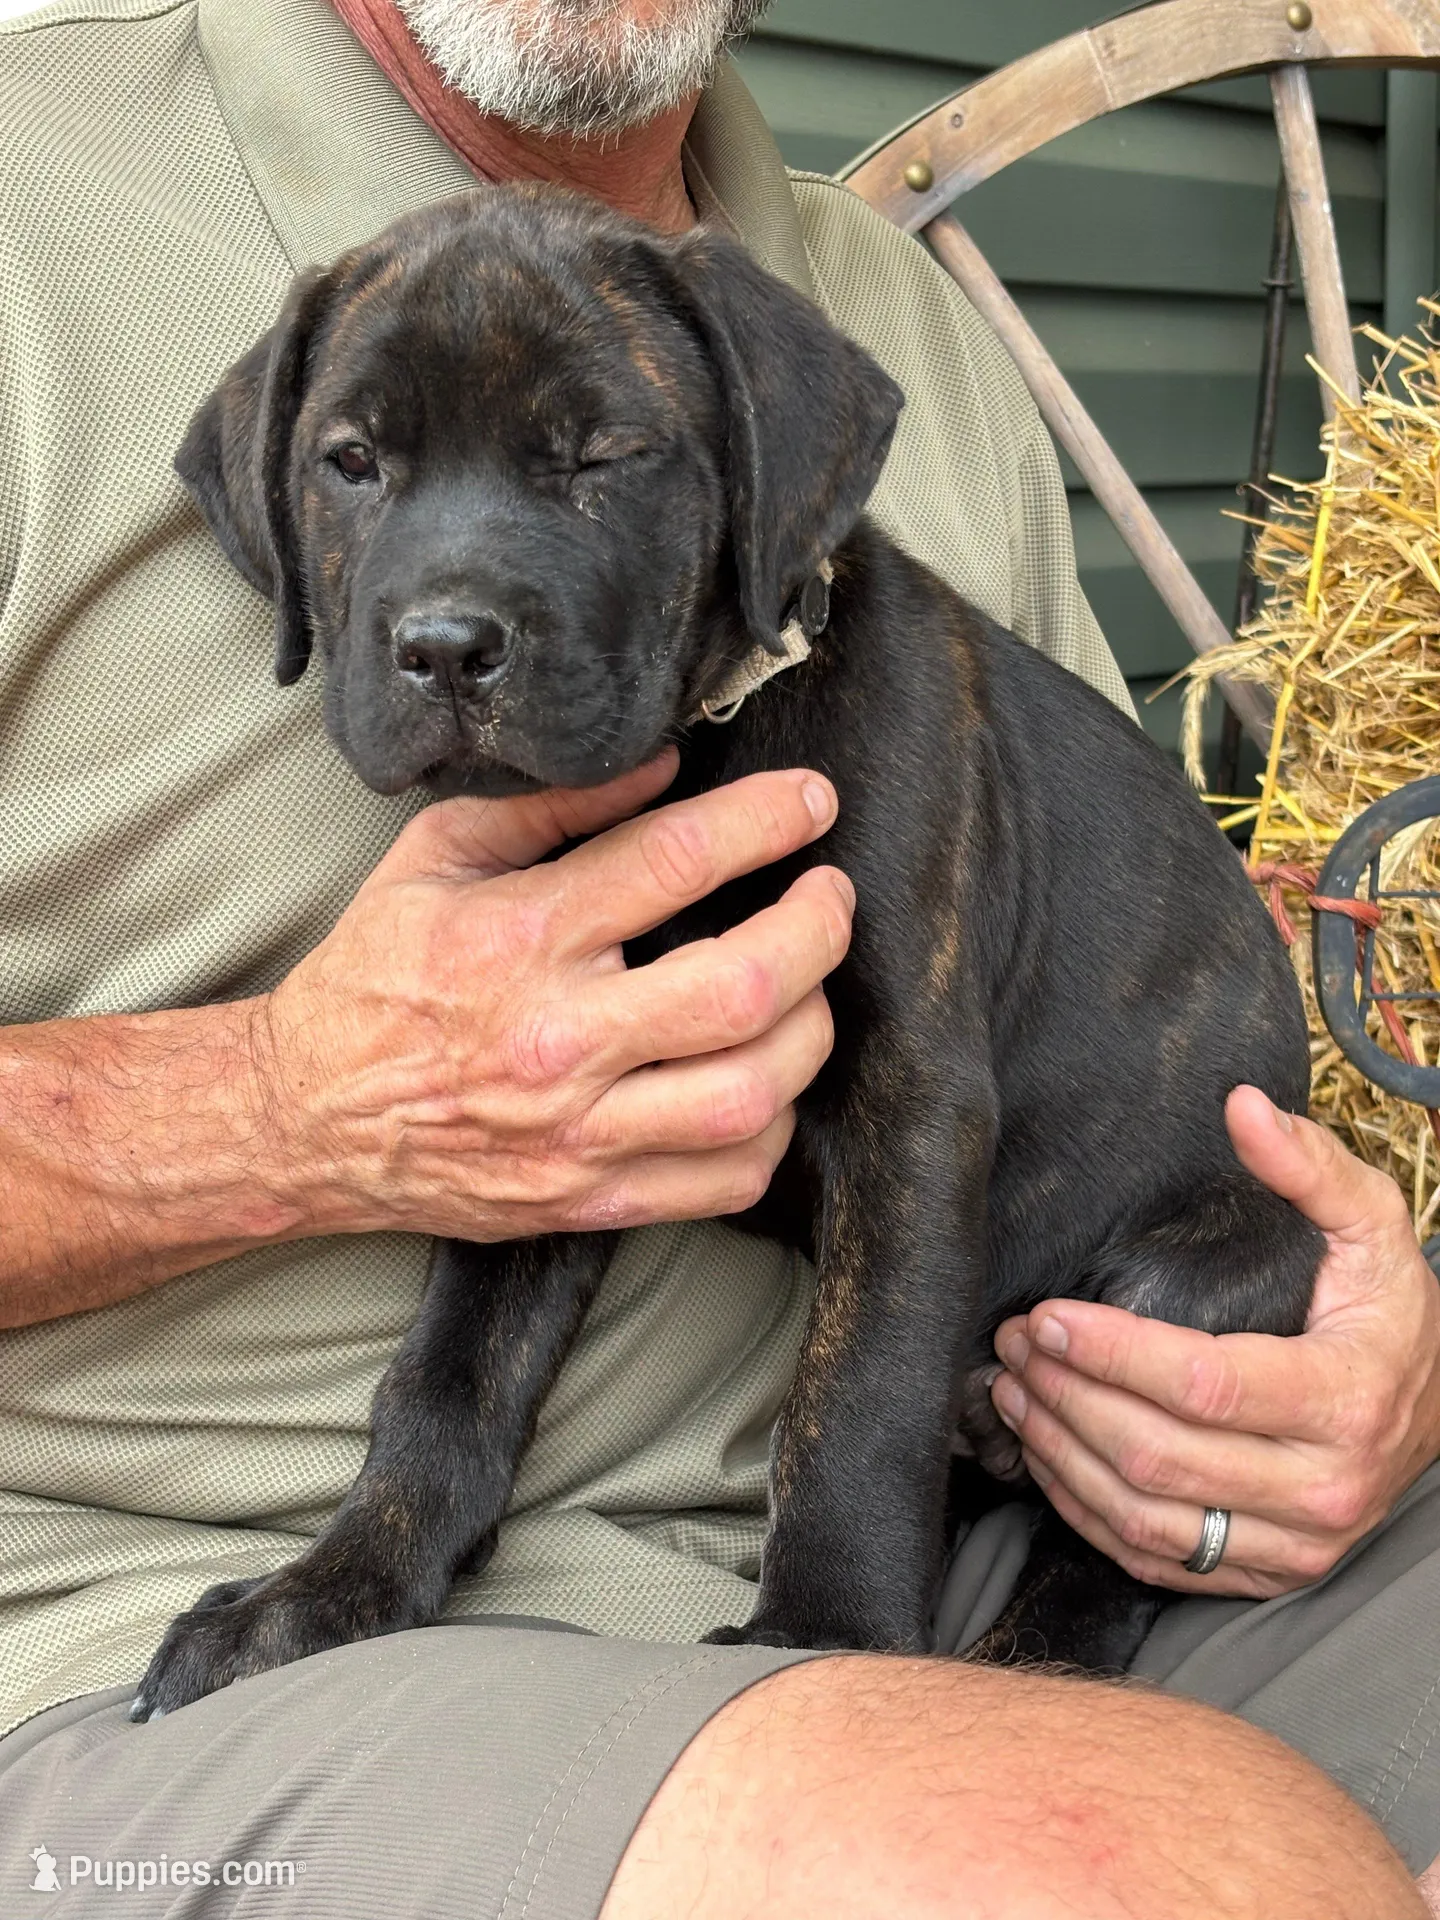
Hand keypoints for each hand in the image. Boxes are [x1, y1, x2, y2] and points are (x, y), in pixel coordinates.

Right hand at [259, 751, 851, 1242]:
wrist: (306, 1119)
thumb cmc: (374, 977)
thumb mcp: (436, 857)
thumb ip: (552, 807)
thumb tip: (664, 768)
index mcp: (520, 938)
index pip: (675, 860)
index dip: (765, 820)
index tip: (810, 802)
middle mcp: (559, 1038)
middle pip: (742, 986)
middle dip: (817, 929)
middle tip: (829, 895)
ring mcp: (579, 1132)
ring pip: (749, 1093)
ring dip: (810, 1031)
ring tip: (808, 988)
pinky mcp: (590, 1199)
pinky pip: (726, 1179)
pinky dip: (772, 1127)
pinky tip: (764, 1081)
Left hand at [989, 1086, 1439, 1596]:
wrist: (1437, 1411)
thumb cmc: (1389, 1313)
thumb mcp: (1373, 1228)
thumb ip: (1309, 1166)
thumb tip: (1241, 1107)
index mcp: (1344, 1398)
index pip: (1204, 1384)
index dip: (1113, 1352)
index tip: (1051, 1315)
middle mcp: (1322, 1486)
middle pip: (1158, 1456)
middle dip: (1067, 1396)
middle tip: (1017, 1343)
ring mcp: (1292, 1542)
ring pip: (1144, 1516)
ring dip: (1060, 1454)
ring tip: (1012, 1391)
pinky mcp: (1262, 1572)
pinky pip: (1153, 1557)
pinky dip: (1084, 1509)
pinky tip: (1046, 1453)